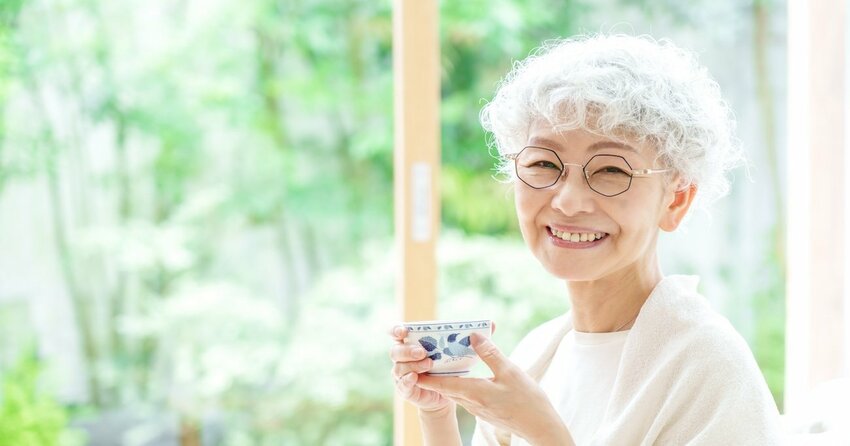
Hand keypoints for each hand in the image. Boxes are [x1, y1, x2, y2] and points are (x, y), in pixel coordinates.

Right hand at [388, 324, 453, 413]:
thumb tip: (472, 335)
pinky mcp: (404, 389)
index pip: (395, 333)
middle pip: (396, 351)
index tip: (403, 331)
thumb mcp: (446, 355)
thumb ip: (449, 344)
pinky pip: (402, 384)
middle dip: (408, 351)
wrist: (443, 395)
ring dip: (413, 365)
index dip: (395, 330)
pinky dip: (408, 380)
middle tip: (422, 352)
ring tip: (428, 364)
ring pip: (399, 368)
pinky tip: (415, 378)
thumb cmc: (444, 368)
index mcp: (408, 344)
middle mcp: (401, 359)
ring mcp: (400, 375)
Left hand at [415, 332, 572, 444]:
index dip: (426, 377)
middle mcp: (471, 403)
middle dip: (434, 374)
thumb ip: (490, 353)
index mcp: (475, 393)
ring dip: (447, 379)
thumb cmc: (527, 400)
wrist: (539, 427)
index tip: (411, 369)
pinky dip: (460, 384)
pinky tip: (464, 374)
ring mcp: (477, 409)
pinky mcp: (484, 410)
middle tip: (424, 357)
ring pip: (456, 391)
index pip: (443, 385)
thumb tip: (473, 336)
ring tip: (441, 361)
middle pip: (446, 387)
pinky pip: (466, 395)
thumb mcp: (510, 371)